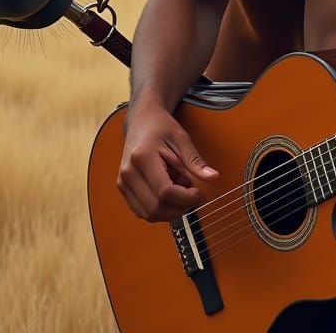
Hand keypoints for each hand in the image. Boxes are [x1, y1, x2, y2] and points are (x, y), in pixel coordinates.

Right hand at [117, 97, 219, 221]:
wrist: (142, 120)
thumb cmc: (161, 127)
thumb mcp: (182, 139)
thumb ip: (195, 161)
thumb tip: (213, 177)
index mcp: (142, 157)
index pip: (165, 192)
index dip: (186, 198)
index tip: (199, 193)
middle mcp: (128, 173)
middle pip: (155, 208)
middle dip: (179, 207)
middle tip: (194, 194)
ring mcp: (123, 182)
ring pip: (148, 214)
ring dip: (170, 210)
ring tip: (180, 189)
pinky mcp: (123, 188)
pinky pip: (142, 211)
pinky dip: (160, 208)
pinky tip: (170, 191)